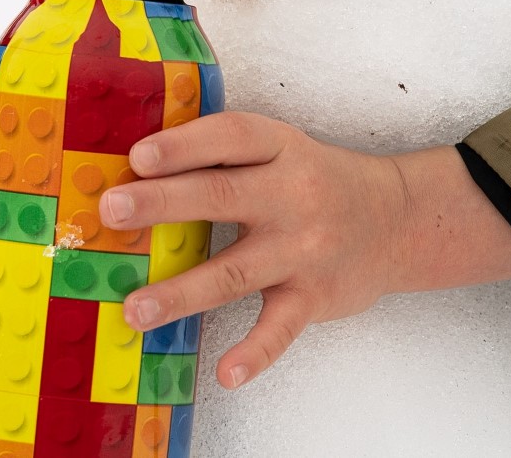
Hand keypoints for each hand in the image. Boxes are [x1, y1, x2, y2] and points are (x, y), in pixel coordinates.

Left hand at [101, 112, 510, 390]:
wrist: (398, 219)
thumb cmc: (318, 181)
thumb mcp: (281, 151)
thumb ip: (225, 157)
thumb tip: (139, 174)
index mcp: (280, 149)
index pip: (231, 137)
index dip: (185, 144)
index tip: (139, 155)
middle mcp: (292, 195)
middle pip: (222, 195)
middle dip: (164, 202)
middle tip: (113, 209)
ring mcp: (304, 249)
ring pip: (235, 271)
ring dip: (182, 291)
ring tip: (135, 309)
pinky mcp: (313, 296)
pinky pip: (280, 328)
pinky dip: (255, 353)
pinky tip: (226, 372)